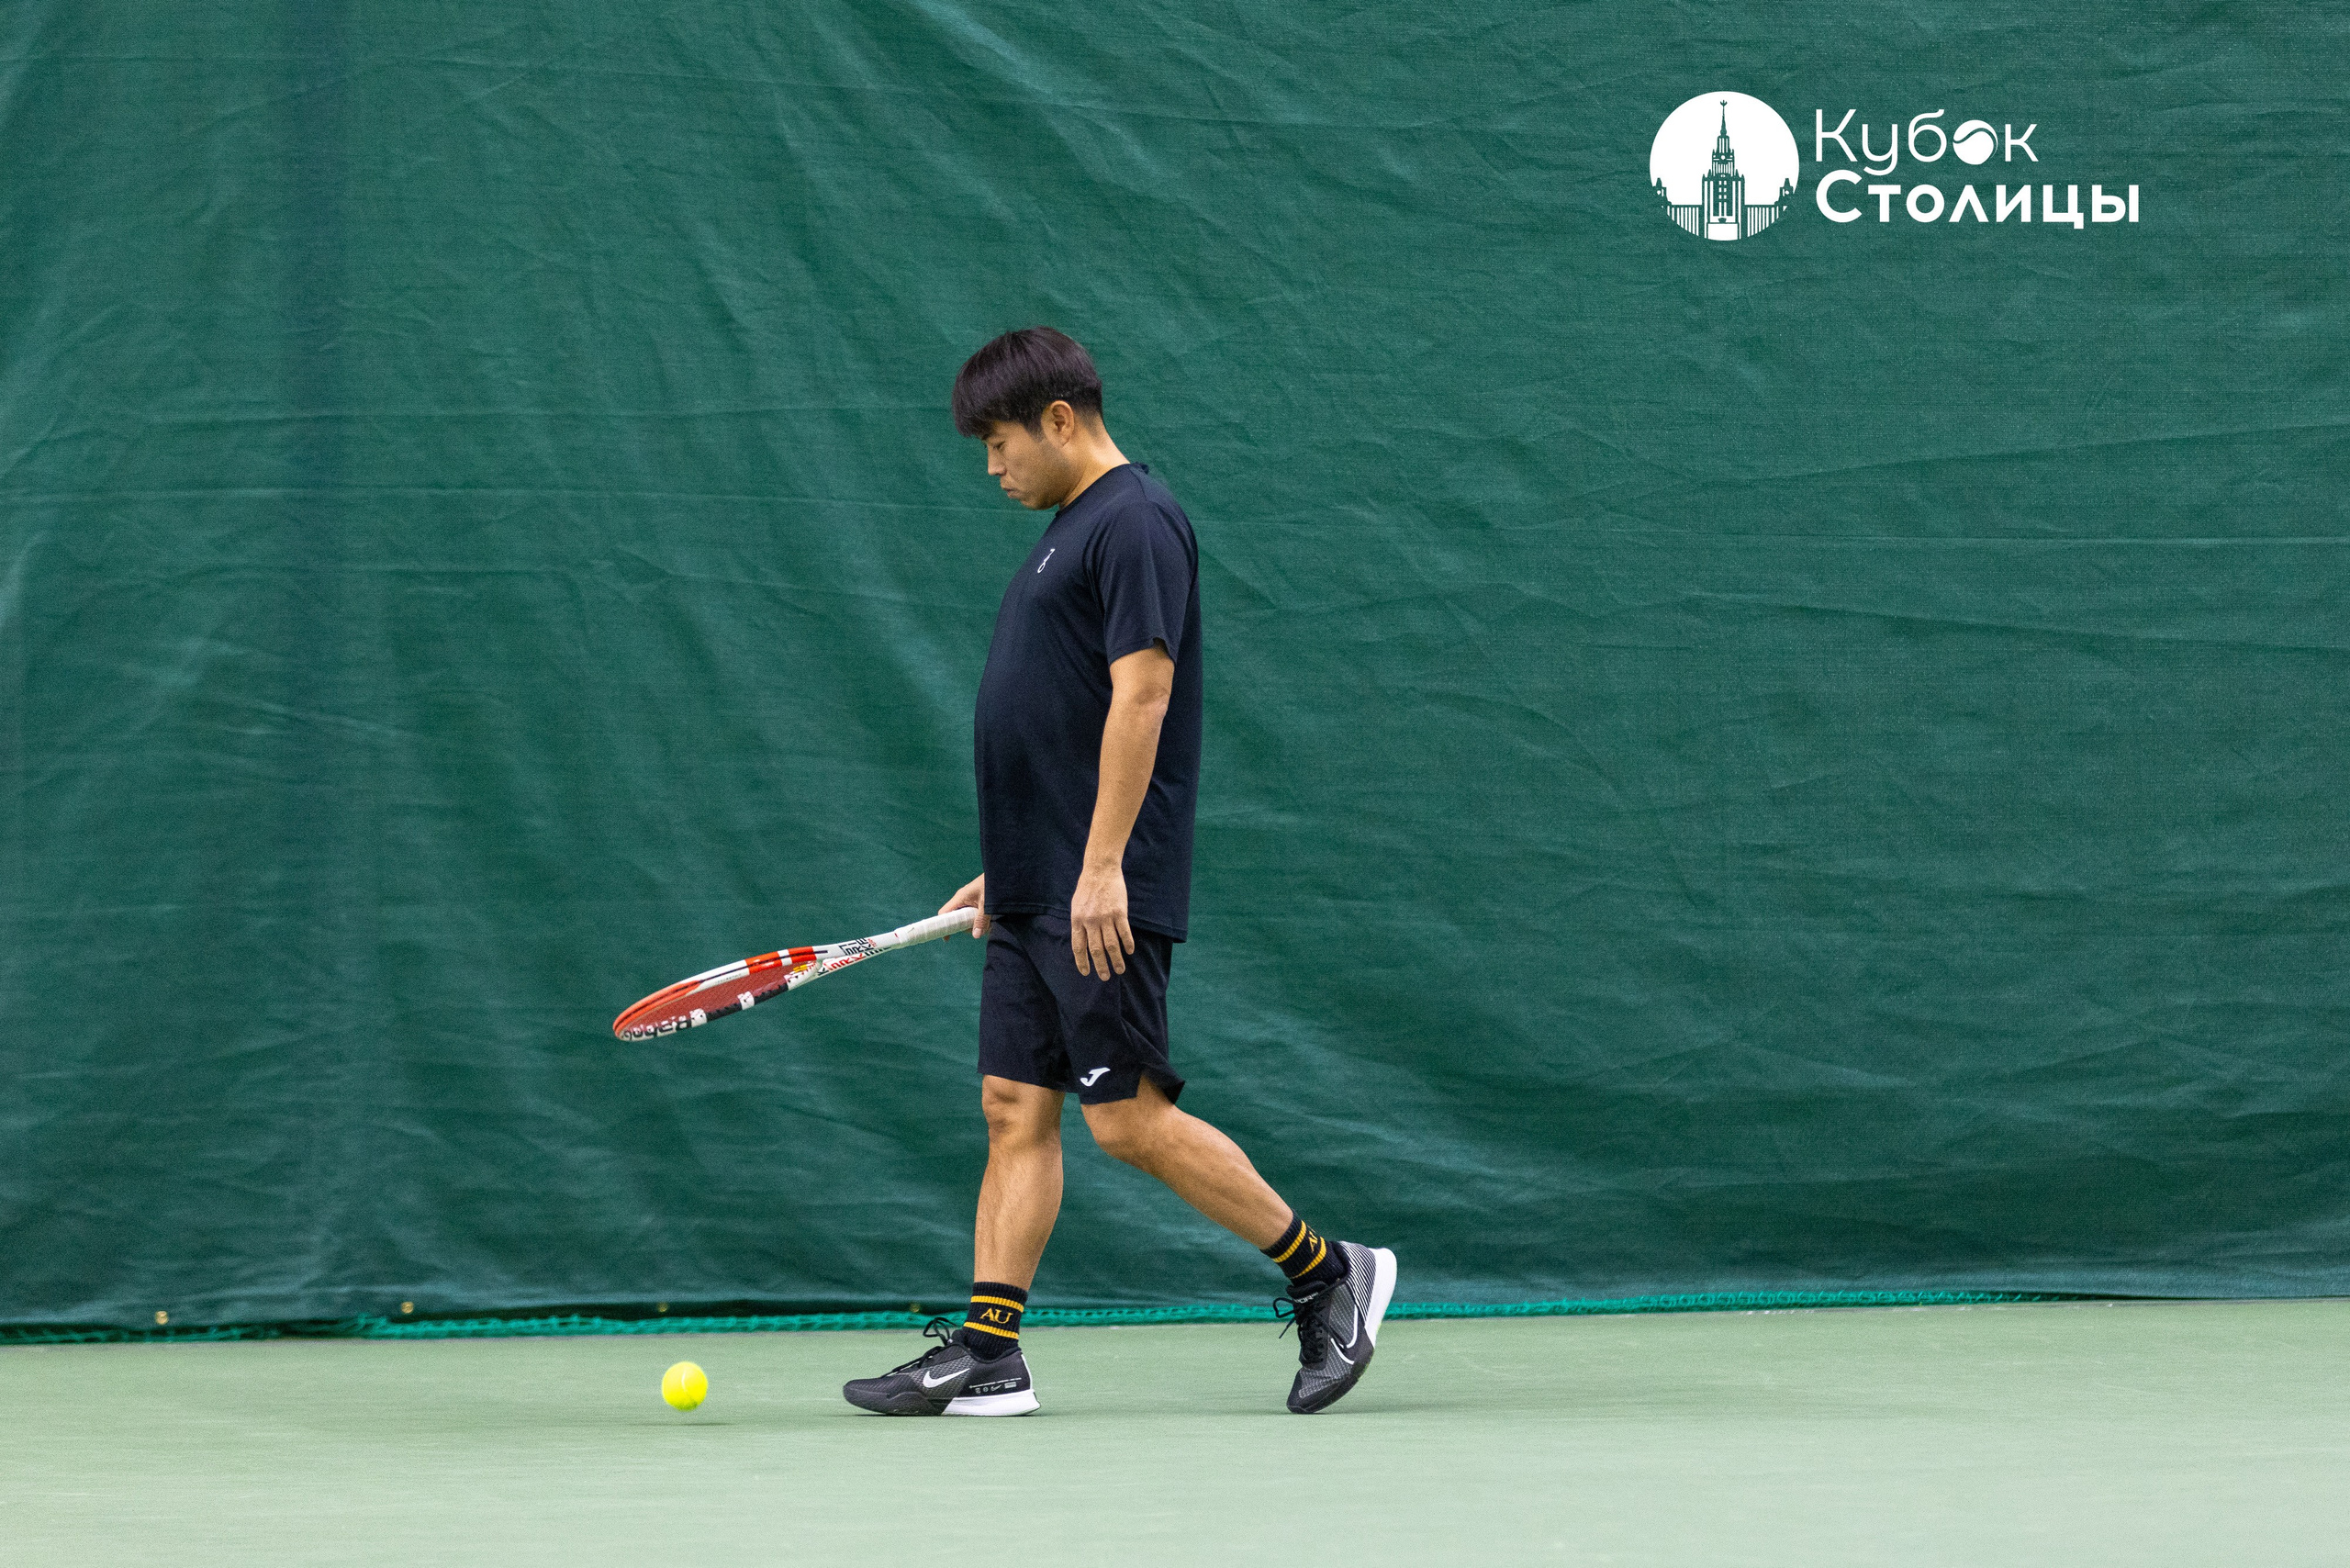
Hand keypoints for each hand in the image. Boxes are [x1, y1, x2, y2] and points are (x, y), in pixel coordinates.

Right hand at [940, 873, 988, 936]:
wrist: (1002, 872)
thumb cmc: (992, 884)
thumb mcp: (987, 904)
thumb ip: (981, 919)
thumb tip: (976, 935)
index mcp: (960, 898)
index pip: (945, 913)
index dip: (944, 926)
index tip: (947, 938)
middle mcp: (962, 899)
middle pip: (956, 918)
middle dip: (966, 926)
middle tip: (979, 928)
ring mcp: (969, 900)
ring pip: (966, 917)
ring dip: (975, 923)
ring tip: (988, 924)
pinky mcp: (976, 901)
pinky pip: (973, 914)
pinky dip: (980, 919)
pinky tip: (990, 920)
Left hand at [1069, 863, 1133, 979]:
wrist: (1100, 869)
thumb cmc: (1087, 887)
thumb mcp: (1076, 906)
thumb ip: (1079, 923)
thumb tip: (1081, 942)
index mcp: (1077, 920)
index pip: (1079, 947)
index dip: (1082, 962)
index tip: (1086, 973)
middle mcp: (1090, 921)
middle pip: (1096, 950)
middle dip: (1100, 966)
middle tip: (1105, 977)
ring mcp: (1105, 917)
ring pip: (1111, 945)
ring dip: (1116, 959)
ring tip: (1120, 970)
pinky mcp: (1119, 912)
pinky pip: (1124, 932)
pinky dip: (1127, 944)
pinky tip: (1130, 951)